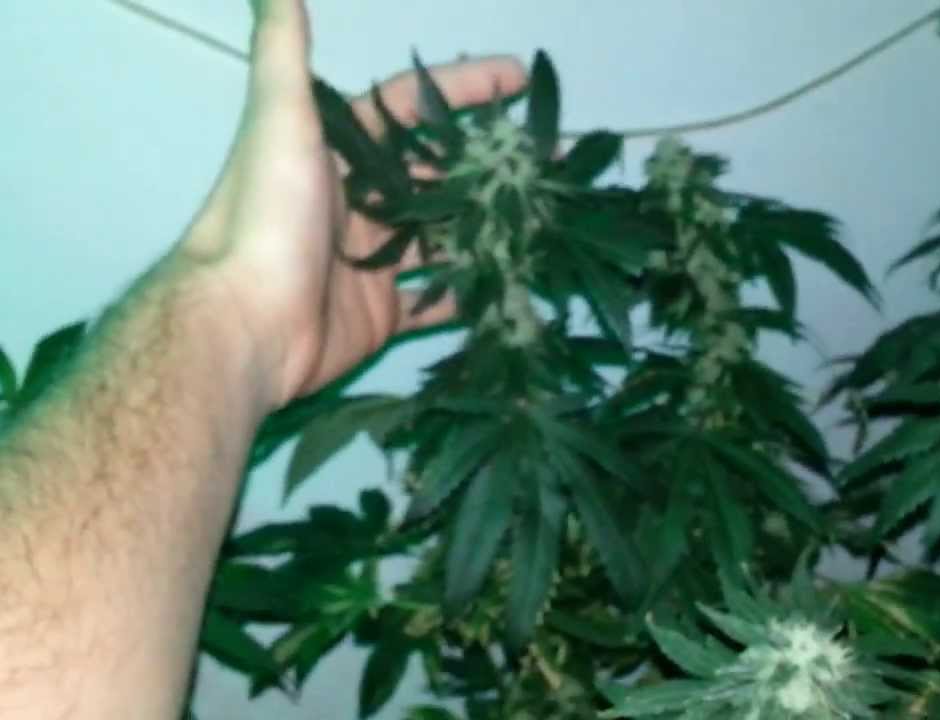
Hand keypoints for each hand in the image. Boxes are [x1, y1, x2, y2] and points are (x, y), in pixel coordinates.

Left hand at [179, 0, 525, 407]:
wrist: (246, 325)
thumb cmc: (266, 219)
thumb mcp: (278, 123)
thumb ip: (282, 54)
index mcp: (337, 152)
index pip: (410, 106)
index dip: (461, 88)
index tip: (517, 78)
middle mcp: (358, 200)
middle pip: (438, 172)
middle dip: (494, 164)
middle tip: (555, 160)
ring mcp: (373, 258)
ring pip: (446, 234)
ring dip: (492, 225)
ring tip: (550, 217)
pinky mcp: (382, 311)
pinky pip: (437, 297)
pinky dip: (473, 292)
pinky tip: (517, 281)